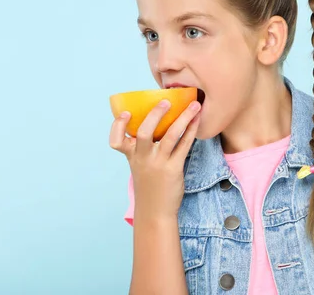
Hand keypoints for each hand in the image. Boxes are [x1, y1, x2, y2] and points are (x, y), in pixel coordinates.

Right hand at [109, 99, 201, 221]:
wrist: (155, 212)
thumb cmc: (149, 186)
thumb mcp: (140, 167)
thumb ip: (143, 149)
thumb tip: (158, 123)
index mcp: (131, 157)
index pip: (116, 140)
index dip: (117, 126)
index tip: (125, 113)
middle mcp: (142, 159)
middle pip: (144, 132)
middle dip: (155, 114)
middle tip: (166, 101)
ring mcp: (158, 164)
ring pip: (170, 135)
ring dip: (183, 118)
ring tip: (194, 105)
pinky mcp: (173, 169)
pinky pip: (184, 145)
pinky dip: (191, 131)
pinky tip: (197, 122)